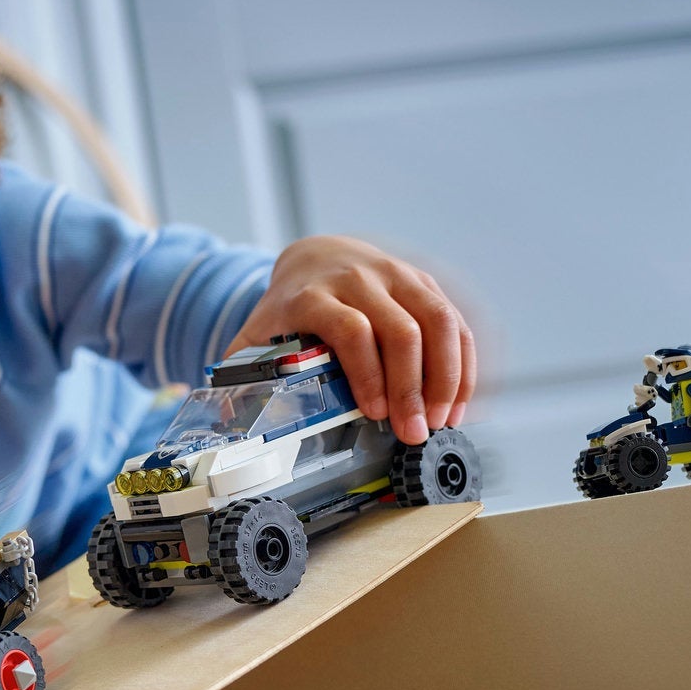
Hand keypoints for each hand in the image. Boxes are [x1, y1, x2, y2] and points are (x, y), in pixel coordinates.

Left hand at [226, 236, 476, 446]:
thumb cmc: (289, 308)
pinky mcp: (425, 283)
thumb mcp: (259, 333)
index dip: (368, 374)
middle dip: (413, 388)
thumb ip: (243, 372)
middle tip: (416, 432)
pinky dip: (464, 363)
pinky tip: (462, 400)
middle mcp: (361, 279)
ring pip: (438, 321)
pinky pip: (455, 321)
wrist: (316, 257)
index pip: (351, 330)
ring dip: (448, 377)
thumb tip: (226, 419)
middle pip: (401, 330)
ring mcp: (398, 277)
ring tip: (445, 420)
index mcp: (316, 295)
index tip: (375, 414)